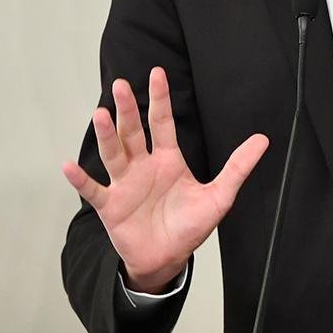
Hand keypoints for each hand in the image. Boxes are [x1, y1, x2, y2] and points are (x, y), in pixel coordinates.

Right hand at [61, 66, 268, 293]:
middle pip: (134, 132)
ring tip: (100, 114)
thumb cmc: (190, 226)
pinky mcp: (110, 206)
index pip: (162, 123)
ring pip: (113, 154)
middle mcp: (143, 167)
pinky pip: (93, 190)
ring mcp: (124, 184)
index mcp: (168, 160)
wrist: (168, 258)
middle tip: (122, 85)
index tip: (156, 74)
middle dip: (128, 109)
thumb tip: (263, 139)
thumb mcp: (220, 195)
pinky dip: (81, 180)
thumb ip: (238, 166)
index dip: (160, 99)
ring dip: (106, 135)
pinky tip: (69, 166)